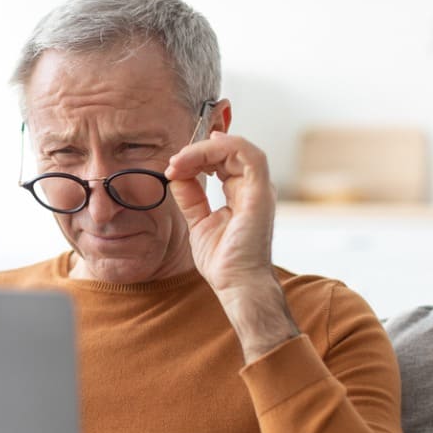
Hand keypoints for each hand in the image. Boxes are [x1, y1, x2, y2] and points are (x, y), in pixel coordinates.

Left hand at [164, 131, 275, 292]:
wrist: (237, 284)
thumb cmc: (224, 261)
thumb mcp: (198, 222)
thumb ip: (191, 198)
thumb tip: (177, 176)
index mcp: (241, 193)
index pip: (222, 160)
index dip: (197, 157)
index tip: (172, 168)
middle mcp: (253, 188)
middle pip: (228, 151)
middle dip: (196, 151)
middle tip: (172, 164)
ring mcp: (259, 189)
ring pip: (237, 147)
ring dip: (204, 149)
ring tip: (179, 162)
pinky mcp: (260, 193)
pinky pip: (248, 155)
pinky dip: (220, 149)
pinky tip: (196, 158)